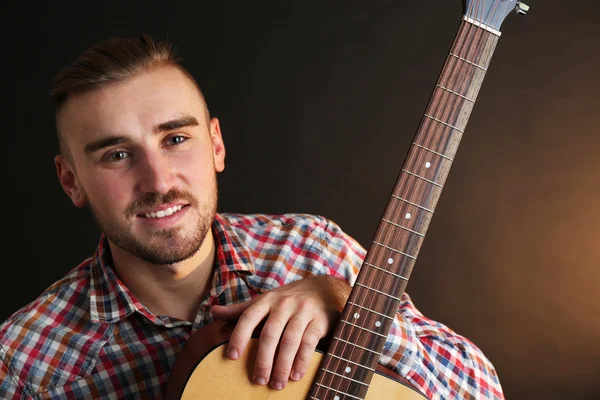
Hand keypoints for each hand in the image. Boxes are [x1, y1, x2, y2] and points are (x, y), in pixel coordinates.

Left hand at [211, 275, 349, 389]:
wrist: (323, 288)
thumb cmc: (287, 298)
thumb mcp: (264, 300)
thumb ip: (240, 309)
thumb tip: (212, 311)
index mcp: (267, 300)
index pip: (248, 317)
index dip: (239, 336)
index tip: (232, 357)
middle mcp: (283, 304)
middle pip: (269, 334)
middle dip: (263, 360)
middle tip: (258, 380)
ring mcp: (302, 312)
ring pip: (289, 341)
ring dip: (282, 365)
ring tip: (277, 384)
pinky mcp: (319, 321)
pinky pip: (309, 343)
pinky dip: (302, 361)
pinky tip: (296, 375)